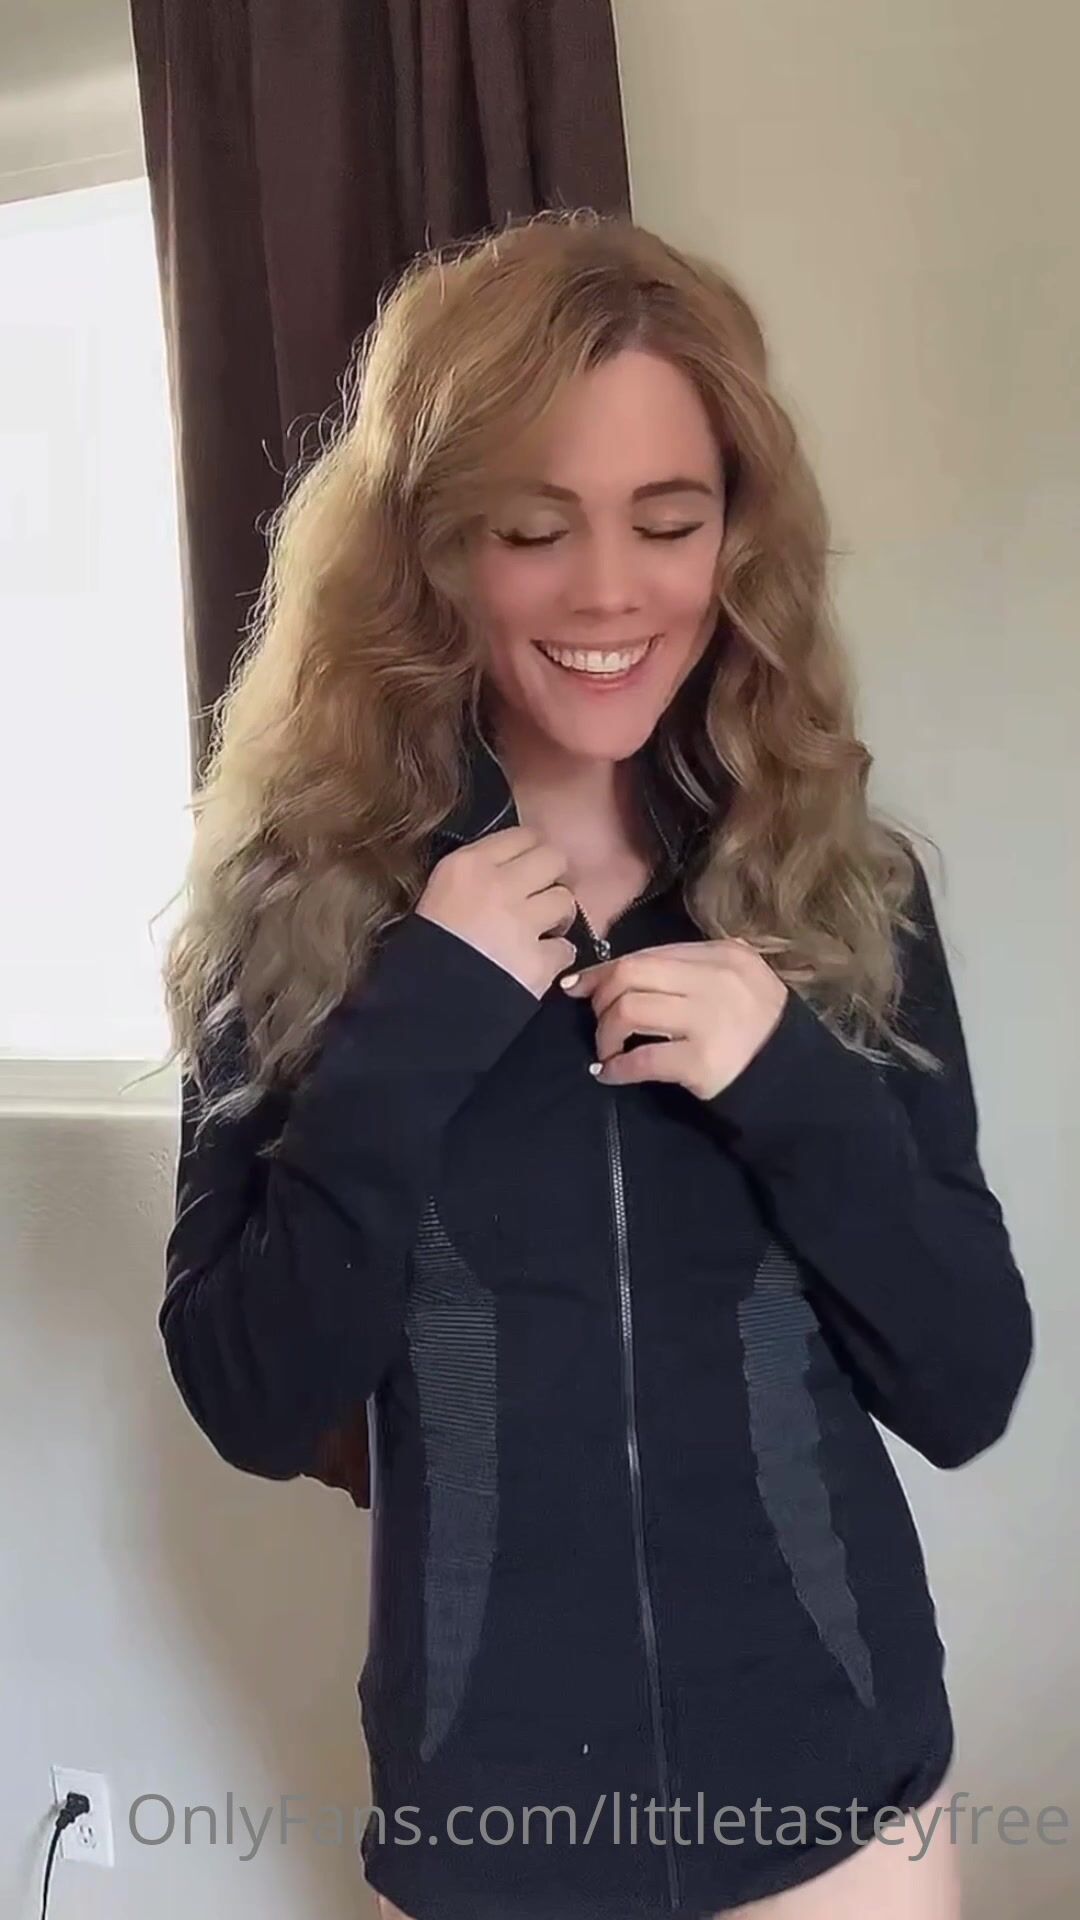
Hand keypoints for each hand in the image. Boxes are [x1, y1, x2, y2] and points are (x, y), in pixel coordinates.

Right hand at [416, 826, 577, 999]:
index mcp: (468, 865)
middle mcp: (499, 885)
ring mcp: (521, 923)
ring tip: (542, 932)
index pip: (524, 835)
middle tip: (540, 898)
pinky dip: (557, 957)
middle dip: (552, 878)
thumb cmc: (424, 948)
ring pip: (566, 901)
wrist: (423, 1004)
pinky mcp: (538, 961)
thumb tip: (510, 869)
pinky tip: (539, 962)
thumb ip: (475, 874)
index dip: (532, 852)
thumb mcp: (438, 893)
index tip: (529, 868)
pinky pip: (566, 949)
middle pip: (554, 859)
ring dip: (558, 917)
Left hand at [561, 939, 788, 1098]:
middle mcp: (717, 980)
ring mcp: (710, 1020)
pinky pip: (641, 1059)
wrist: (792, 1080)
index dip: (604, 970)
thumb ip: (690, 968)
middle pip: (631, 974)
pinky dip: (616, 1068)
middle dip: (601, 999)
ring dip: (606, 1034)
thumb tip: (615, 971)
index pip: (648, 954)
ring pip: (629, 1010)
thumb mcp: (736, 982)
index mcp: (724, 954)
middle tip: (598, 1023)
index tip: (578, 986)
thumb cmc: (756, 1029)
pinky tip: (609, 1074)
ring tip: (609, 1051)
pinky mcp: (701, 1061)